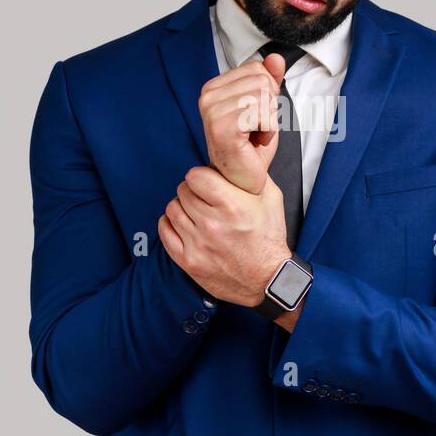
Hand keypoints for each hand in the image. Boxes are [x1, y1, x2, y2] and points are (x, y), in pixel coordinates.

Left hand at [158, 165, 290, 306]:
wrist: (267, 279)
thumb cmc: (269, 239)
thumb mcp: (271, 199)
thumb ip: (253, 174)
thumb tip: (238, 155)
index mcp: (233, 206)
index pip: (195, 176)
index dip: (201, 176)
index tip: (207, 181)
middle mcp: (212, 224)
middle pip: (183, 191)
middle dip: (193, 191)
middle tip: (204, 198)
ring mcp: (198, 244)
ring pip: (172, 209)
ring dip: (182, 207)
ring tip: (195, 212)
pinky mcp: (188, 261)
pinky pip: (164, 231)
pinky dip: (171, 224)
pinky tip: (184, 224)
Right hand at [198, 53, 288, 194]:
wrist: (242, 180)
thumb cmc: (250, 148)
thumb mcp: (265, 107)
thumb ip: (269, 81)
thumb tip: (275, 58)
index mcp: (213, 87)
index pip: (257, 68)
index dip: (267, 94)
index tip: (253, 117)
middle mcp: (207, 96)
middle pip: (262, 81)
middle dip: (269, 108)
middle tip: (254, 130)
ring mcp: (212, 111)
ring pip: (264, 96)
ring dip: (269, 121)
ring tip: (254, 136)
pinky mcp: (222, 127)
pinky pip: (262, 114)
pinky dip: (268, 131)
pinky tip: (254, 143)